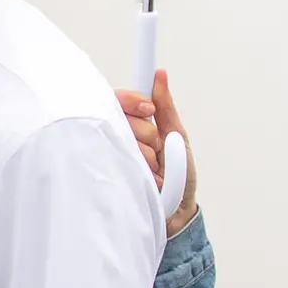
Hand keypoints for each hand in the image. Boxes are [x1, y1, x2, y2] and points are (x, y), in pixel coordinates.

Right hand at [116, 70, 196, 237]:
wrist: (177, 211)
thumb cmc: (180, 175)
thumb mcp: (177, 136)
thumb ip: (166, 107)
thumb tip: (159, 76)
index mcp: (135, 125)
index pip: (119, 99)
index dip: (131, 100)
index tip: (148, 109)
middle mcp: (119, 138)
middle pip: (121, 119)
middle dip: (147, 134)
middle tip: (158, 149)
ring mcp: (111, 155)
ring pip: (122, 140)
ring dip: (146, 156)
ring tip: (155, 170)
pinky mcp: (107, 173)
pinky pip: (117, 161)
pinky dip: (140, 170)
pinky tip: (147, 179)